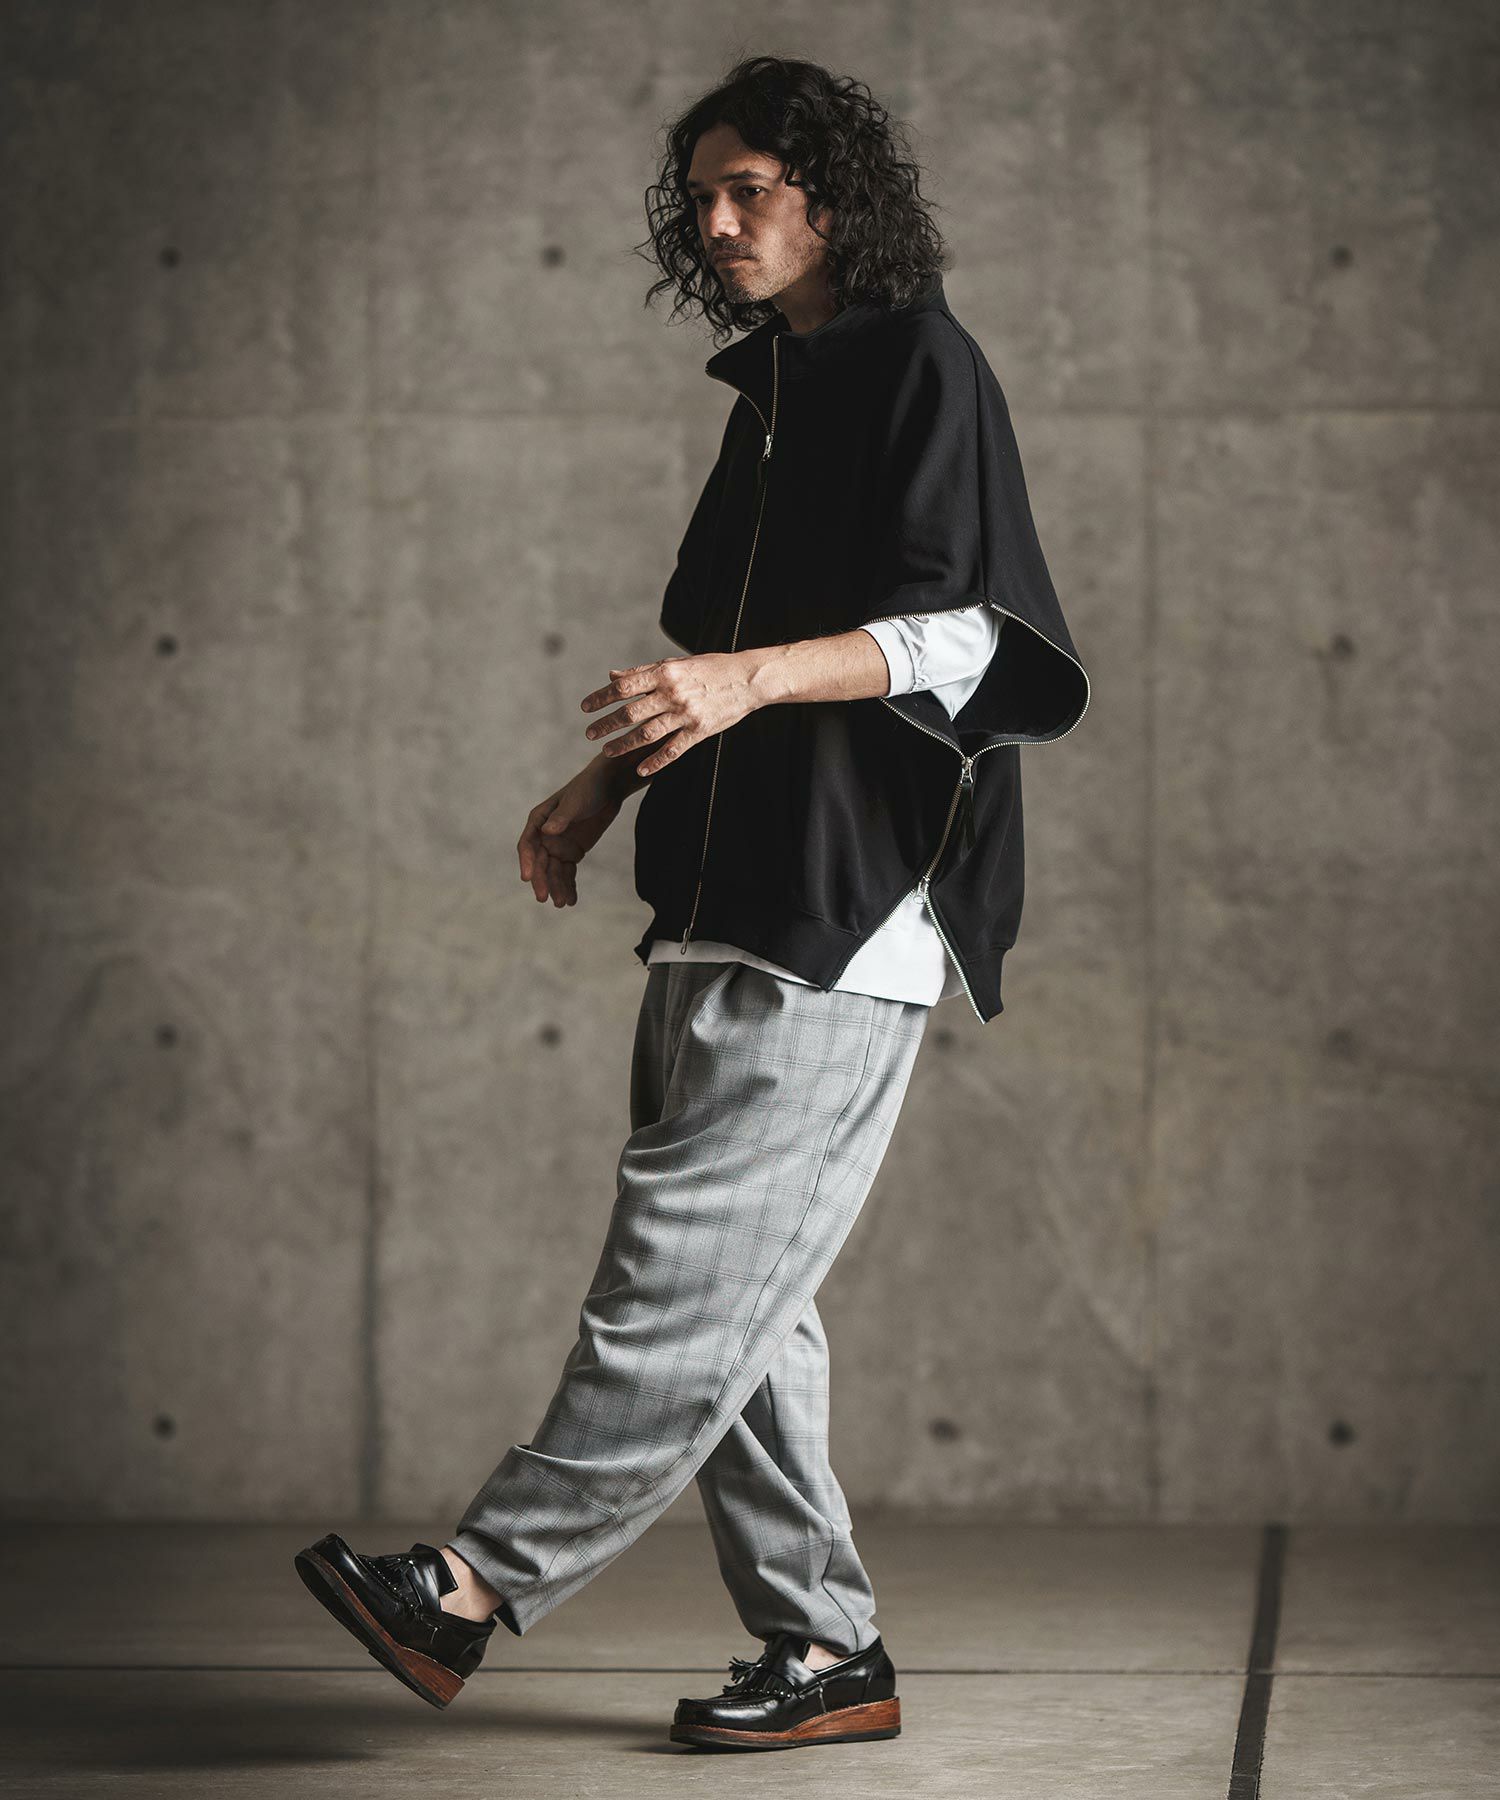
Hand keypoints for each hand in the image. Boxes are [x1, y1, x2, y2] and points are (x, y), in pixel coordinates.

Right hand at [518, 759, 624, 907]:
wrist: (609, 787)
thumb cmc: (588, 788)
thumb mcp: (575, 801)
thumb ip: (562, 817)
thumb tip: (548, 831)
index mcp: (539, 820)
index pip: (527, 844)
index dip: (526, 861)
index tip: (527, 878)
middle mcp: (545, 835)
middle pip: (539, 862)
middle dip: (541, 880)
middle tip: (544, 898)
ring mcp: (558, 845)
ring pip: (554, 871)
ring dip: (556, 887)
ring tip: (561, 904)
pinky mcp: (573, 852)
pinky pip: (568, 873)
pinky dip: (569, 886)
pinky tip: (571, 900)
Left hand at [580, 652, 758, 777]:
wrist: (747, 678)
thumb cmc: (709, 667)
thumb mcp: (675, 664)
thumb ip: (643, 672)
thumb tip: (612, 676)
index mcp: (664, 673)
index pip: (624, 687)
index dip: (601, 697)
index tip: (586, 708)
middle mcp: (672, 693)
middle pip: (630, 713)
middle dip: (606, 725)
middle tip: (589, 734)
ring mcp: (686, 714)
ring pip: (647, 734)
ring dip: (623, 744)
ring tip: (607, 752)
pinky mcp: (700, 731)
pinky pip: (673, 750)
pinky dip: (655, 761)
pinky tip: (640, 769)